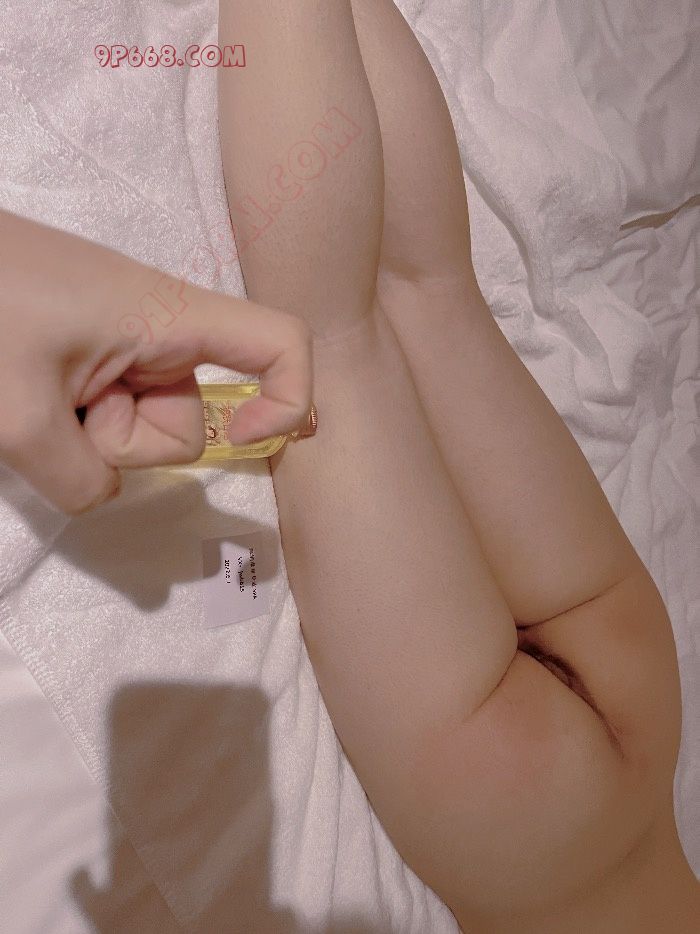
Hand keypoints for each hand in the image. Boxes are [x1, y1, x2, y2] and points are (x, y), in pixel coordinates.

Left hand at [0, 210, 312, 514]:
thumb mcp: (17, 414)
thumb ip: (78, 480)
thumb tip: (99, 494)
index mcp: (170, 318)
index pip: (283, 343)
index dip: (290, 399)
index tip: (248, 439)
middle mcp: (161, 331)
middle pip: (191, 420)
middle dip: (129, 441)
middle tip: (62, 410)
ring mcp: (122, 344)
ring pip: (140, 427)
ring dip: (87, 435)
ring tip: (31, 397)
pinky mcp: (90, 353)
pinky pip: (105, 414)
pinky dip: (68, 424)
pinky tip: (25, 396)